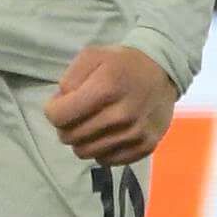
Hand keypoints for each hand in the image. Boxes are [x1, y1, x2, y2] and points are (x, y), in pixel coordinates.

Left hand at [45, 44, 177, 166]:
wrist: (163, 71)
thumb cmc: (122, 63)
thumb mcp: (92, 56)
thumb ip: (69, 78)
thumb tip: (61, 104)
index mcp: (105, 88)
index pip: (59, 117)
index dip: (53, 110)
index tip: (60, 105)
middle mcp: (121, 114)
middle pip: (70, 137)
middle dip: (66, 126)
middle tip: (75, 115)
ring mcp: (135, 134)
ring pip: (86, 153)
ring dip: (82, 140)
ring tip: (91, 125)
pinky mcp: (145, 147)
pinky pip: (107, 161)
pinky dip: (101, 150)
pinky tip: (107, 134)